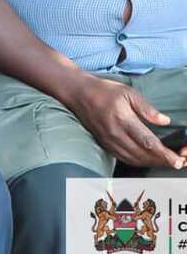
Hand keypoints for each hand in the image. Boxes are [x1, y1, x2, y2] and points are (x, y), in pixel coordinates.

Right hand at [65, 74, 184, 168]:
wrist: (78, 93)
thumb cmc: (104, 90)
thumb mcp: (127, 92)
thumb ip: (146, 108)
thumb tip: (165, 121)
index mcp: (122, 119)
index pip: (147, 142)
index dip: (165, 154)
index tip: (178, 160)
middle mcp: (115, 133)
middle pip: (143, 155)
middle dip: (162, 161)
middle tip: (178, 162)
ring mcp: (108, 141)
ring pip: (134, 160)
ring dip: (152, 163)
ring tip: (166, 161)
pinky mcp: (104, 144)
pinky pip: (124, 158)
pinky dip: (139, 162)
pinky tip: (148, 159)